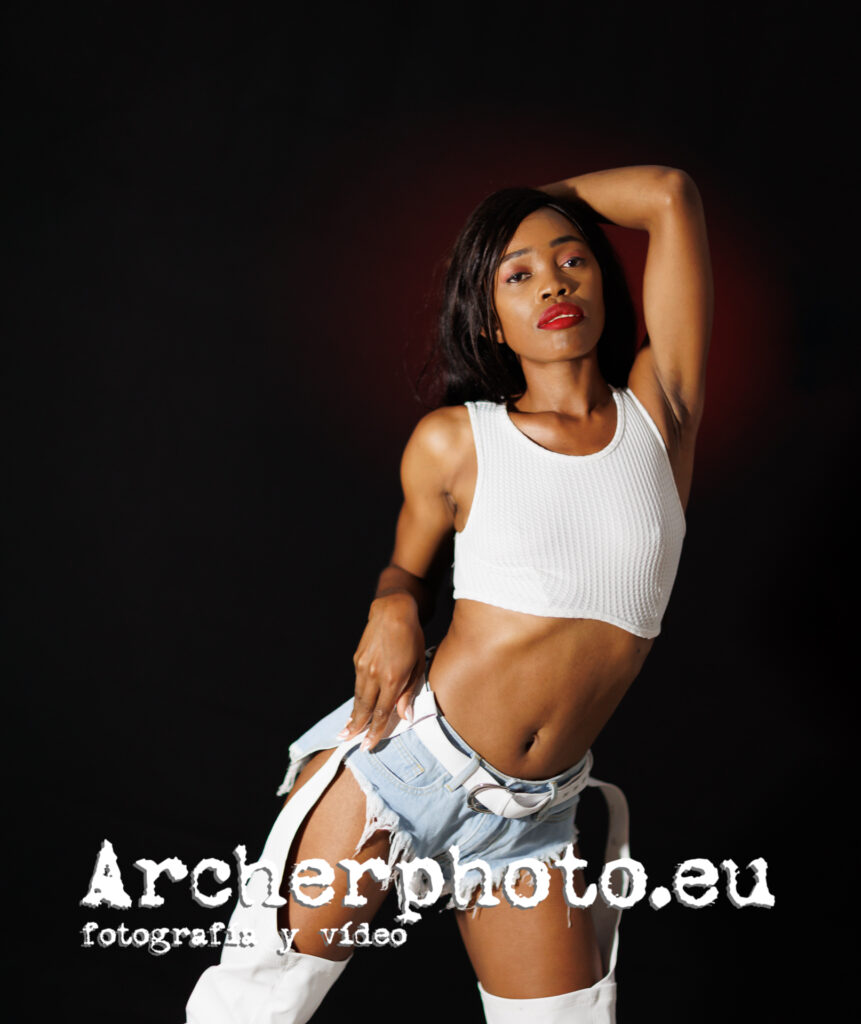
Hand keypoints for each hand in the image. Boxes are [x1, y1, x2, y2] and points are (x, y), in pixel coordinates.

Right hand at [338, 593, 425, 751]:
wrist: (392, 611)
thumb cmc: (412, 637)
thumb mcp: (418, 664)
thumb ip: (410, 692)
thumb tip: (406, 716)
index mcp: (393, 678)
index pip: (382, 712)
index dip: (375, 731)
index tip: (369, 745)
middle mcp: (374, 675)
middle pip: (364, 708)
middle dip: (357, 728)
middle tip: (349, 743)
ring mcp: (363, 667)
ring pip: (358, 697)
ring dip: (353, 715)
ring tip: (347, 730)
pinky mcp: (357, 660)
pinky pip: (357, 684)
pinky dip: (356, 697)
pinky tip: (355, 706)